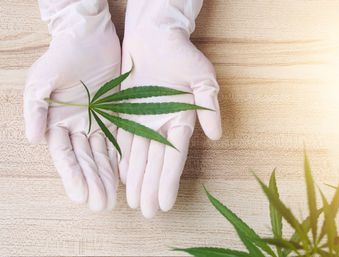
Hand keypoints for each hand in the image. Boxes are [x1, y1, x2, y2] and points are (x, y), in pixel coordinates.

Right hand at [24, 0, 120, 210]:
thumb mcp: (42, 80)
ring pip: (103, 156)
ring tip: (113, 199)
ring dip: (107, 178)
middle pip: (85, 161)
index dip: (73, 176)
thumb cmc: (63, 57)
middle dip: (92, 184)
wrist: (90, 37)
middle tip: (102, 205)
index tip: (81, 196)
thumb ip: (36, 109)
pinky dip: (121, 159)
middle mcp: (77, 128)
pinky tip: (126, 177)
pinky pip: (120, 141)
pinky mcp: (116, 116)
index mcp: (57, 123)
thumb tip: (33, 139)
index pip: (65, 156)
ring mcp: (98, 123)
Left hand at [119, 0, 221, 217]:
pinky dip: (123, 159)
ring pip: (140, 155)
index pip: (175, 156)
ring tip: (133, 202)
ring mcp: (144, 119)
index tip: (165, 203)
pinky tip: (122, 177)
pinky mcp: (127, 111)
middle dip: (151, 187)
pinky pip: (124, 140)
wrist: (154, 34)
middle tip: (146, 212)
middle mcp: (163, 124)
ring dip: (137, 179)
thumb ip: (208, 106)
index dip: (169, 181)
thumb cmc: (181, 53)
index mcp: (182, 118)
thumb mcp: (202, 77)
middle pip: (156, 162)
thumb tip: (216, 135)